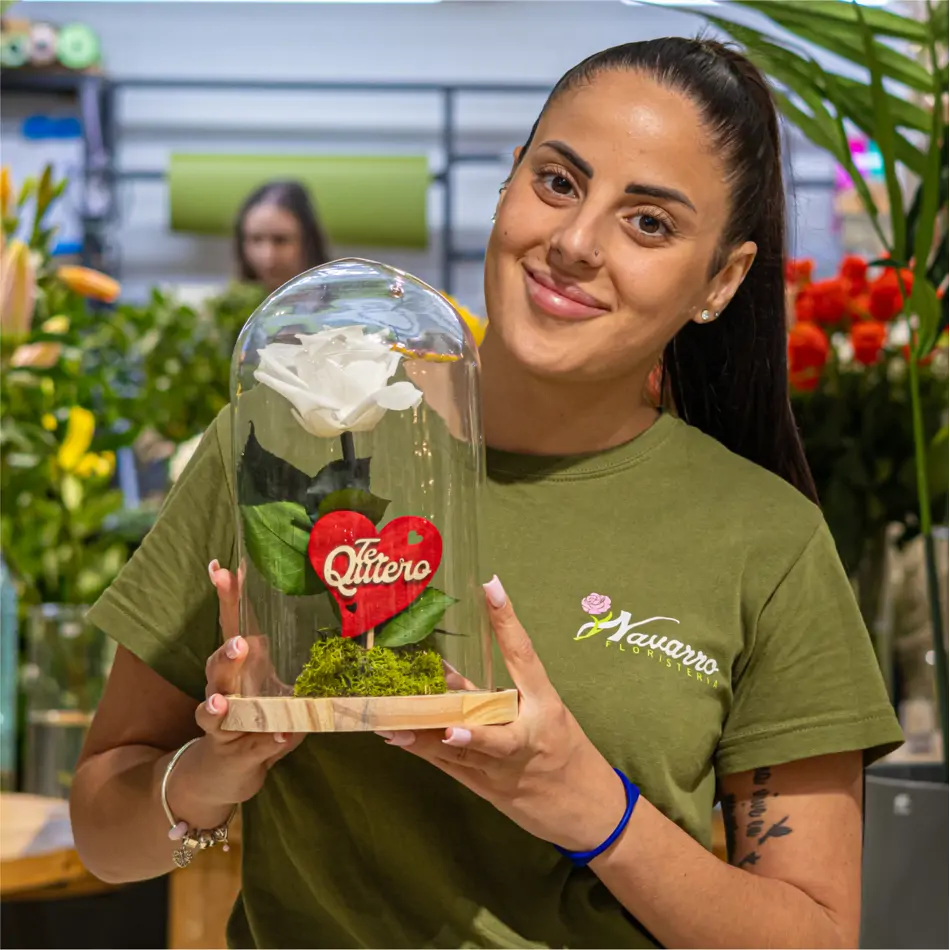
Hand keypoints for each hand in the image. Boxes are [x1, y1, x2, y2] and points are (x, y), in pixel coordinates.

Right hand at [164, 561, 304, 825]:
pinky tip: (280, 735)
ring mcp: (222, 725)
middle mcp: (223, 691)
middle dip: (227, 652)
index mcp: (238, 668)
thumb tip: (344, 625)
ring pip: (214, 710)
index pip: (231, 627)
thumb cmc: (258, 718)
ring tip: (223, 701)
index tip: (222, 569)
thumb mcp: (279, 685)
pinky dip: (267, 742)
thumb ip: (300, 660)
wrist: (226, 772)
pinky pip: (252, 746)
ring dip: (220, 703)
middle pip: (218, 664)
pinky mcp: (232, 752)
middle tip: (239, 643)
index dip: (227, 599)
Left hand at [378, 576, 626, 852]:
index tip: (491, 587)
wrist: (590, 811)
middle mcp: (526, 735)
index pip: (525, 656)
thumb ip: (499, 696)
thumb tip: (449, 675)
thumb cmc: (565, 752)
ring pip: (461, 751)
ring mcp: (506, 767)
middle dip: (461, 716)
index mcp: (546, 705)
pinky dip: (425, 752)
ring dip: (425, 737)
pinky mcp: (489, 789)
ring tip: (393, 724)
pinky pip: (452, 767)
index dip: (507, 622)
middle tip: (431, 694)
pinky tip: (397, 739)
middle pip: (488, 721)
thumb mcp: (544, 714)